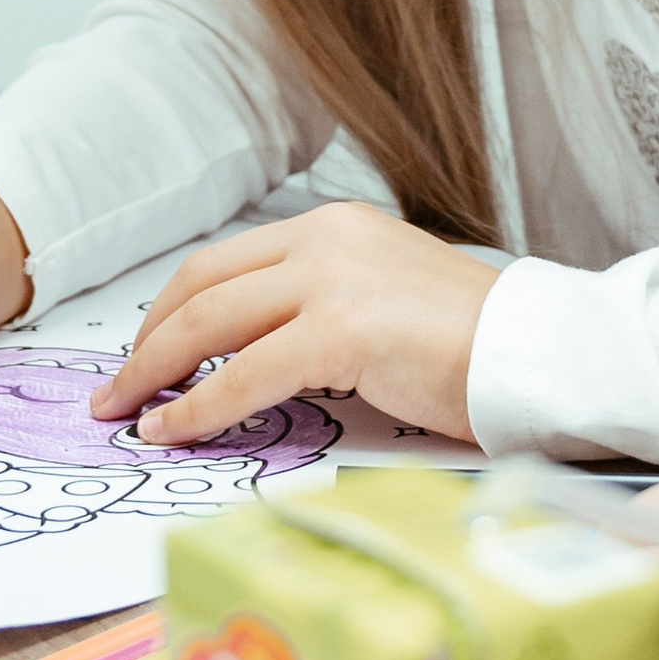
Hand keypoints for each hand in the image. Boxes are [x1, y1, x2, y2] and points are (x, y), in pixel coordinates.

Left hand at [91, 202, 495, 447]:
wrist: (544, 354)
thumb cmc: (479, 348)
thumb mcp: (388, 304)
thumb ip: (327, 311)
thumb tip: (264, 358)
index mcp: (335, 227)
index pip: (225, 263)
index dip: (171, 310)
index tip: (145, 353)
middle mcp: (326, 239)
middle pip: (202, 286)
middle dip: (147, 341)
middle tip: (114, 389)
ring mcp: (333, 281)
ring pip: (209, 324)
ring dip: (154, 373)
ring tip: (125, 413)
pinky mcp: (344, 332)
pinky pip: (246, 376)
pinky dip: (199, 409)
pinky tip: (173, 432)